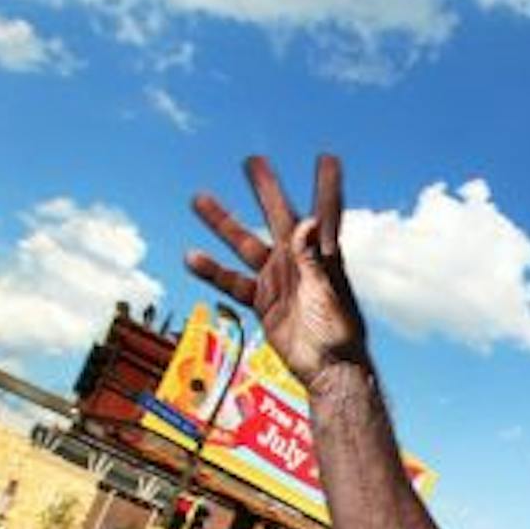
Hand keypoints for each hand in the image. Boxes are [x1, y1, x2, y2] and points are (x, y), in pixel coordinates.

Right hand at [186, 154, 369, 387]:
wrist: (328, 370)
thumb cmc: (338, 333)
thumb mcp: (325, 292)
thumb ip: (312, 257)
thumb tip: (306, 221)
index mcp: (322, 255)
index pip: (325, 211)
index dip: (326, 186)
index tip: (328, 158)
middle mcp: (298, 261)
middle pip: (278, 216)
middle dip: (266, 189)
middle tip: (253, 161)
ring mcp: (279, 279)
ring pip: (245, 244)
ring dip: (224, 223)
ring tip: (199, 199)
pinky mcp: (263, 301)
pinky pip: (232, 281)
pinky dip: (212, 271)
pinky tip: (191, 257)